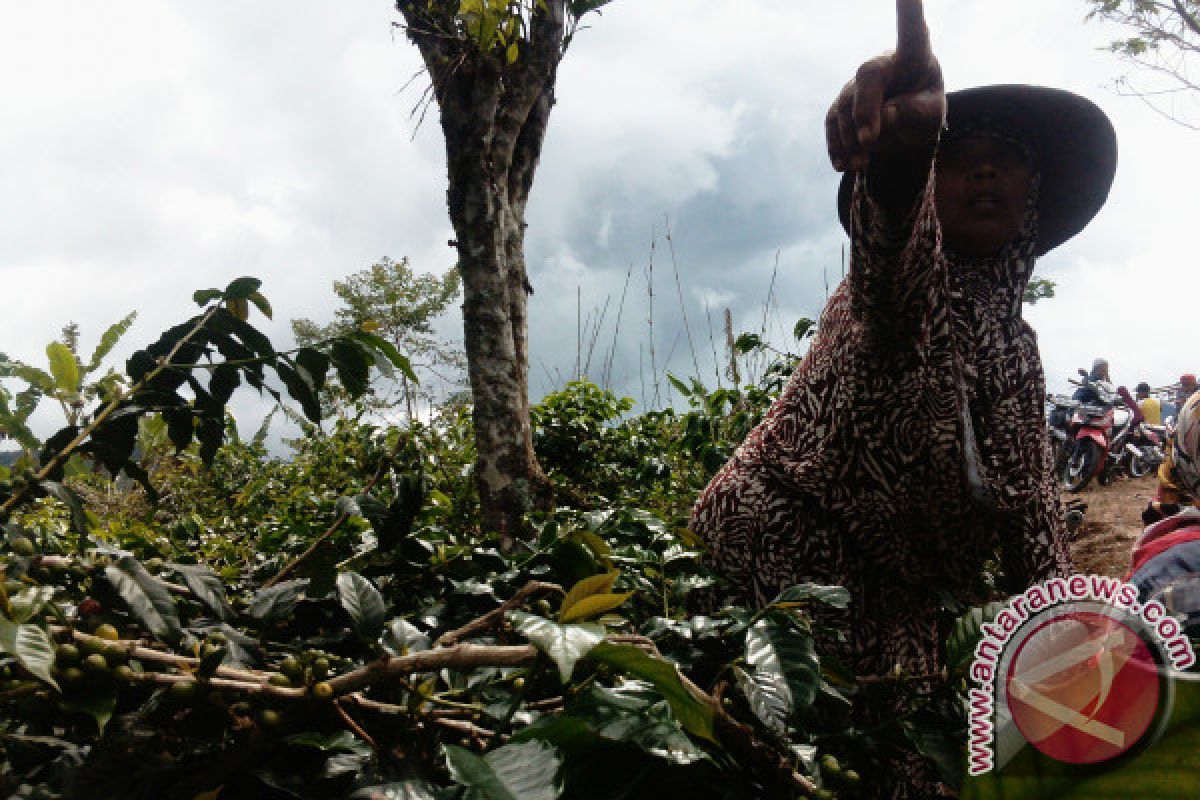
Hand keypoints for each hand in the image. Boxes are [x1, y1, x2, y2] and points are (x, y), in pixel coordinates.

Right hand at [826, 0, 944, 172]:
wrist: (906, 129)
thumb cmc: (924, 112)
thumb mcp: (930, 117)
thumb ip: (912, 115)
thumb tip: (882, 119)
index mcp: (915, 56)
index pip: (912, 28)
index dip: (908, 6)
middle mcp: (883, 63)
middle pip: (867, 78)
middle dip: (864, 111)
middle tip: (870, 142)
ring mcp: (857, 83)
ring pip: (845, 106)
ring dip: (852, 138)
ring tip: (863, 165)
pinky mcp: (841, 104)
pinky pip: (832, 123)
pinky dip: (837, 145)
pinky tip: (844, 165)